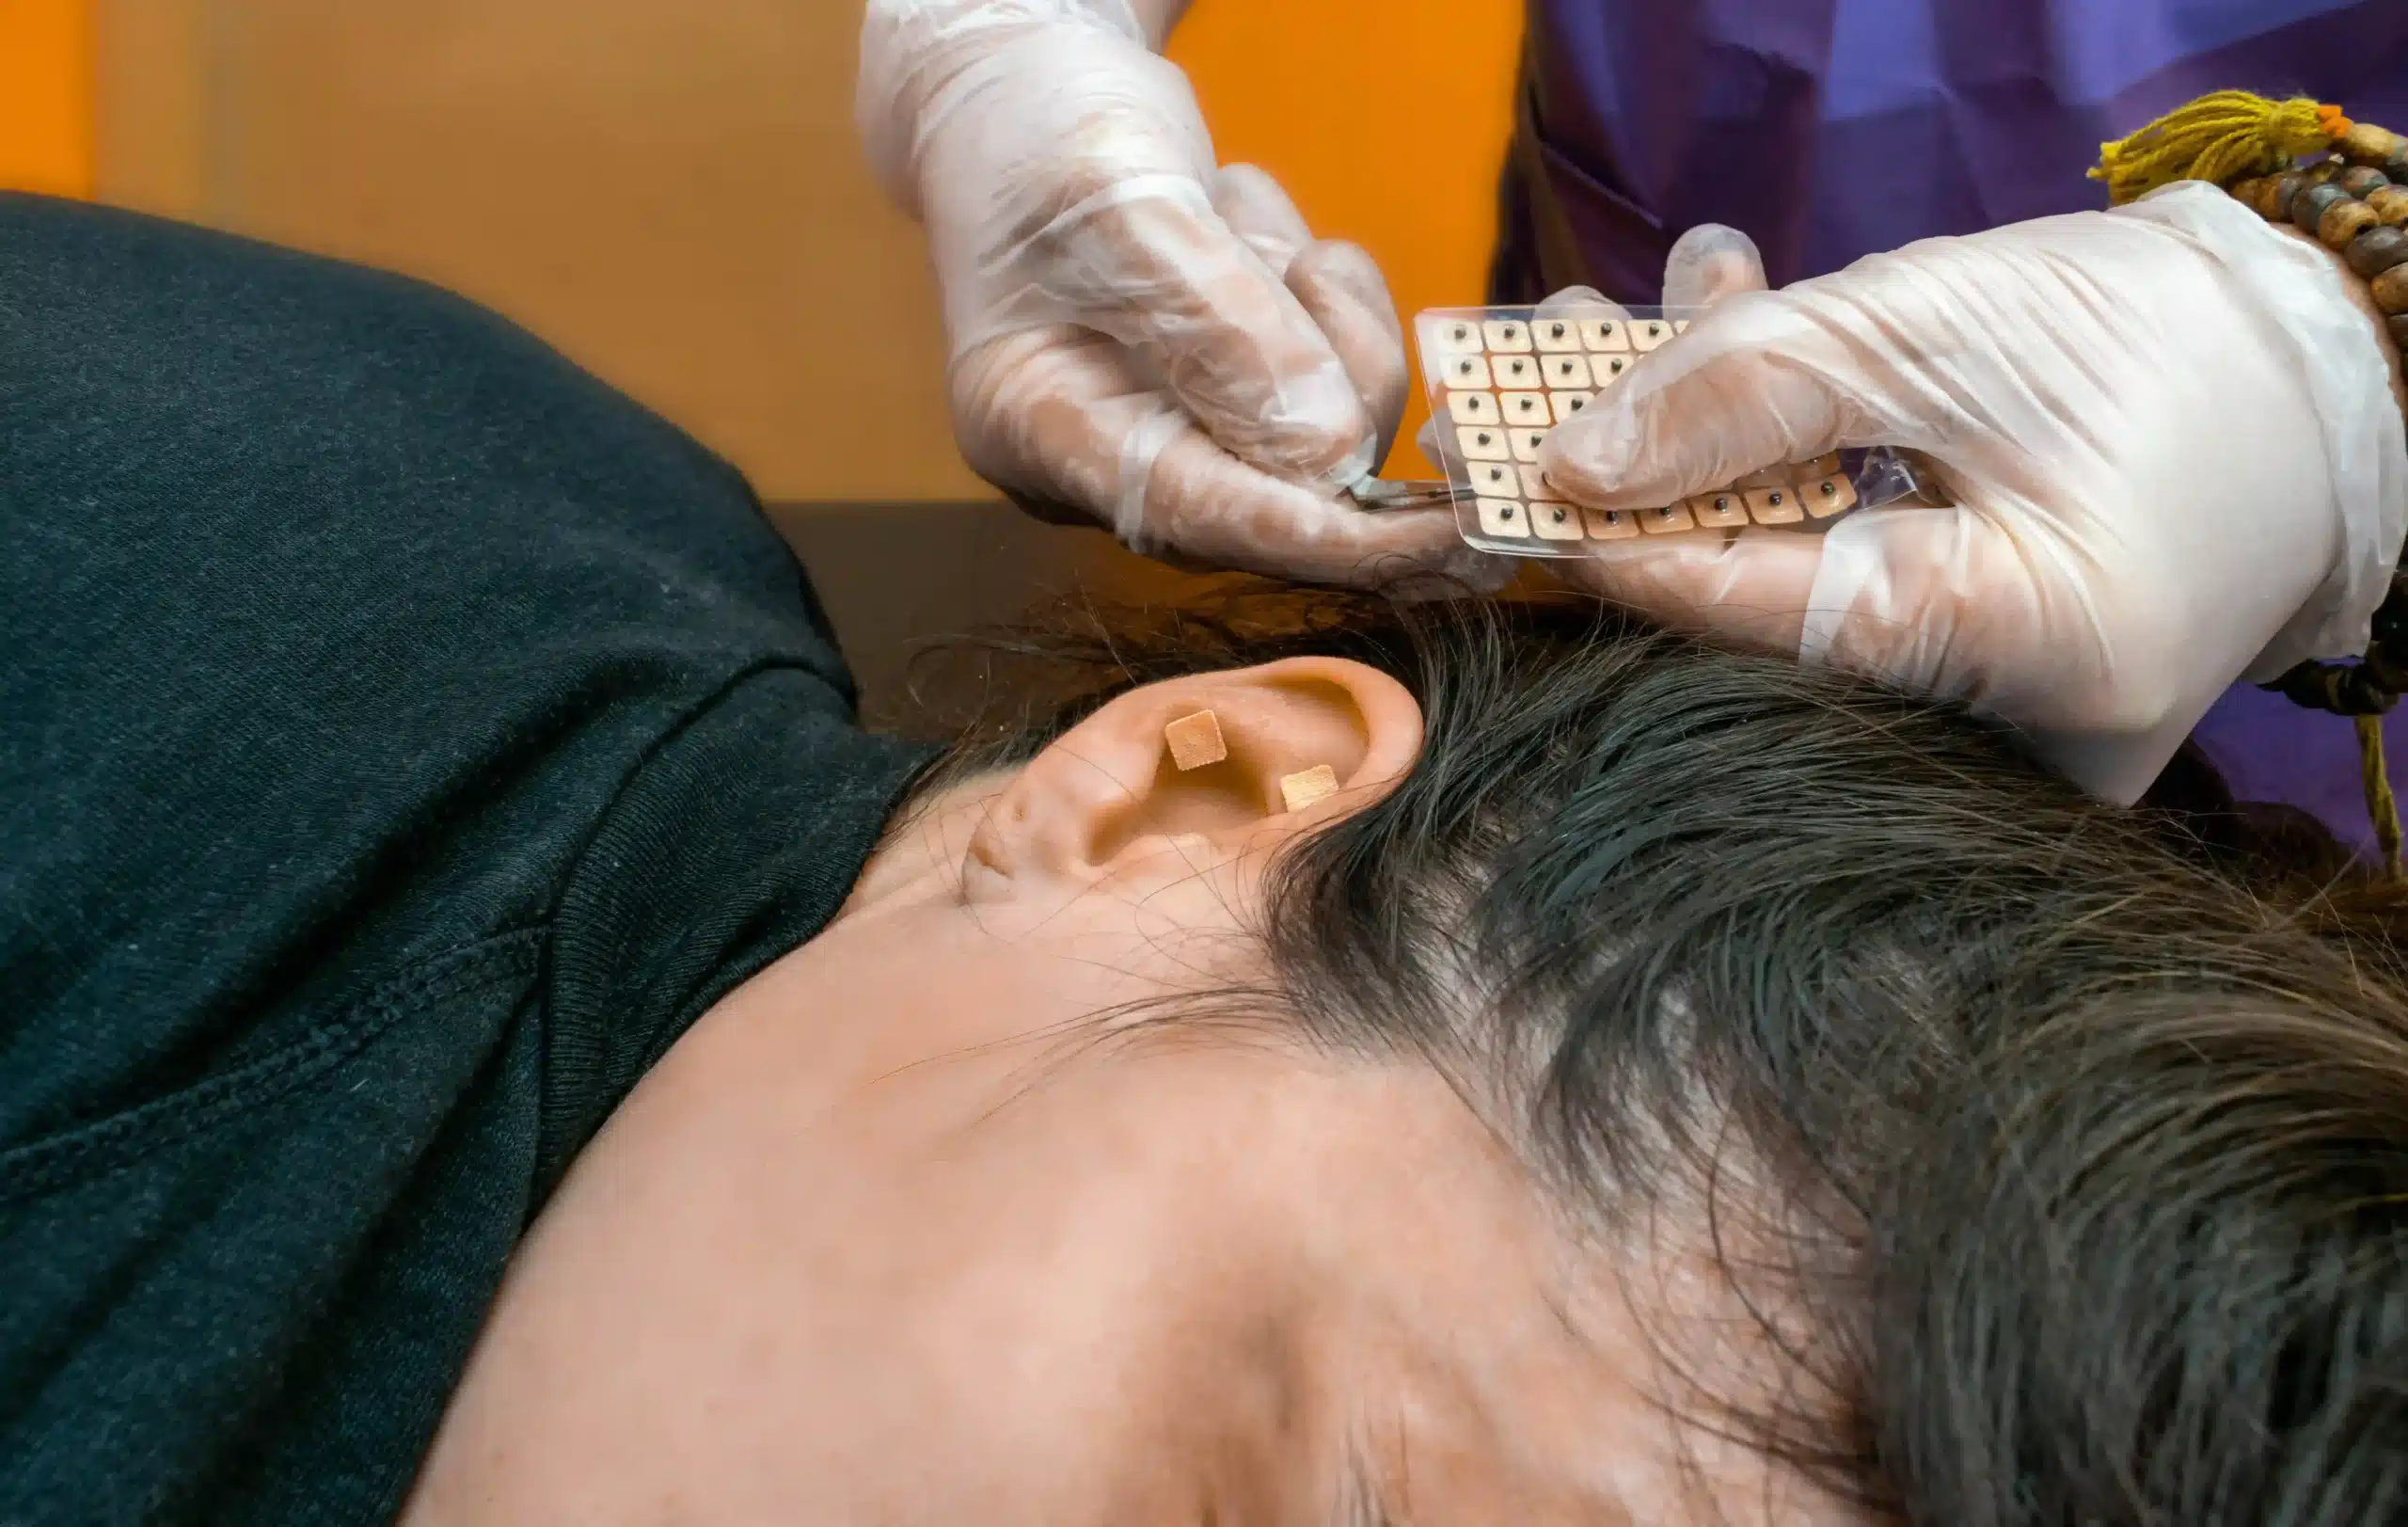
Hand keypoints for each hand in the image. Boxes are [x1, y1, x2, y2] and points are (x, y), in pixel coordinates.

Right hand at [858, 2, 1479, 586]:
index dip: (1328, 537)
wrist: (1022, 88)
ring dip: (1319, 309)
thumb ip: (1222, 327)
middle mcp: (1108, 460)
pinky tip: (1244, 227)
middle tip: (1298, 264)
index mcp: (1043, 432)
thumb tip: (1328, 448)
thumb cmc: (1041, 134)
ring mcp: (1172, 432)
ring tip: (1240, 217)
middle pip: (1283, 482)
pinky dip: (1318, 291)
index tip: (1449, 535)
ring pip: (1329, 422)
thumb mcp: (1121, 207)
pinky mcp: (1228, 398)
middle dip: (1327, 367)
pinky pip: (1334, 372)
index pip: (1203, 516)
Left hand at [1540, 187, 2407, 801]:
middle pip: (1758, 633)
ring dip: (1695, 484)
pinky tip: (1707, 405)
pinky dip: (1768, 519)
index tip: (1516, 485)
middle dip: (1645, 493)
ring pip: (1786, 621)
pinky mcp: (1977, 725)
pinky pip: (1837, 625)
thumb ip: (1751, 389)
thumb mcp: (1937, 324)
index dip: (1629, 544)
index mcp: (2036, 646)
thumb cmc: (2158, 341)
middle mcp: (2016, 746)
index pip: (1767, 613)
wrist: (2306, 389)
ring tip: (1613, 344)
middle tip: (1534, 394)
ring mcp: (2000, 753)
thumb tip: (1574, 464)